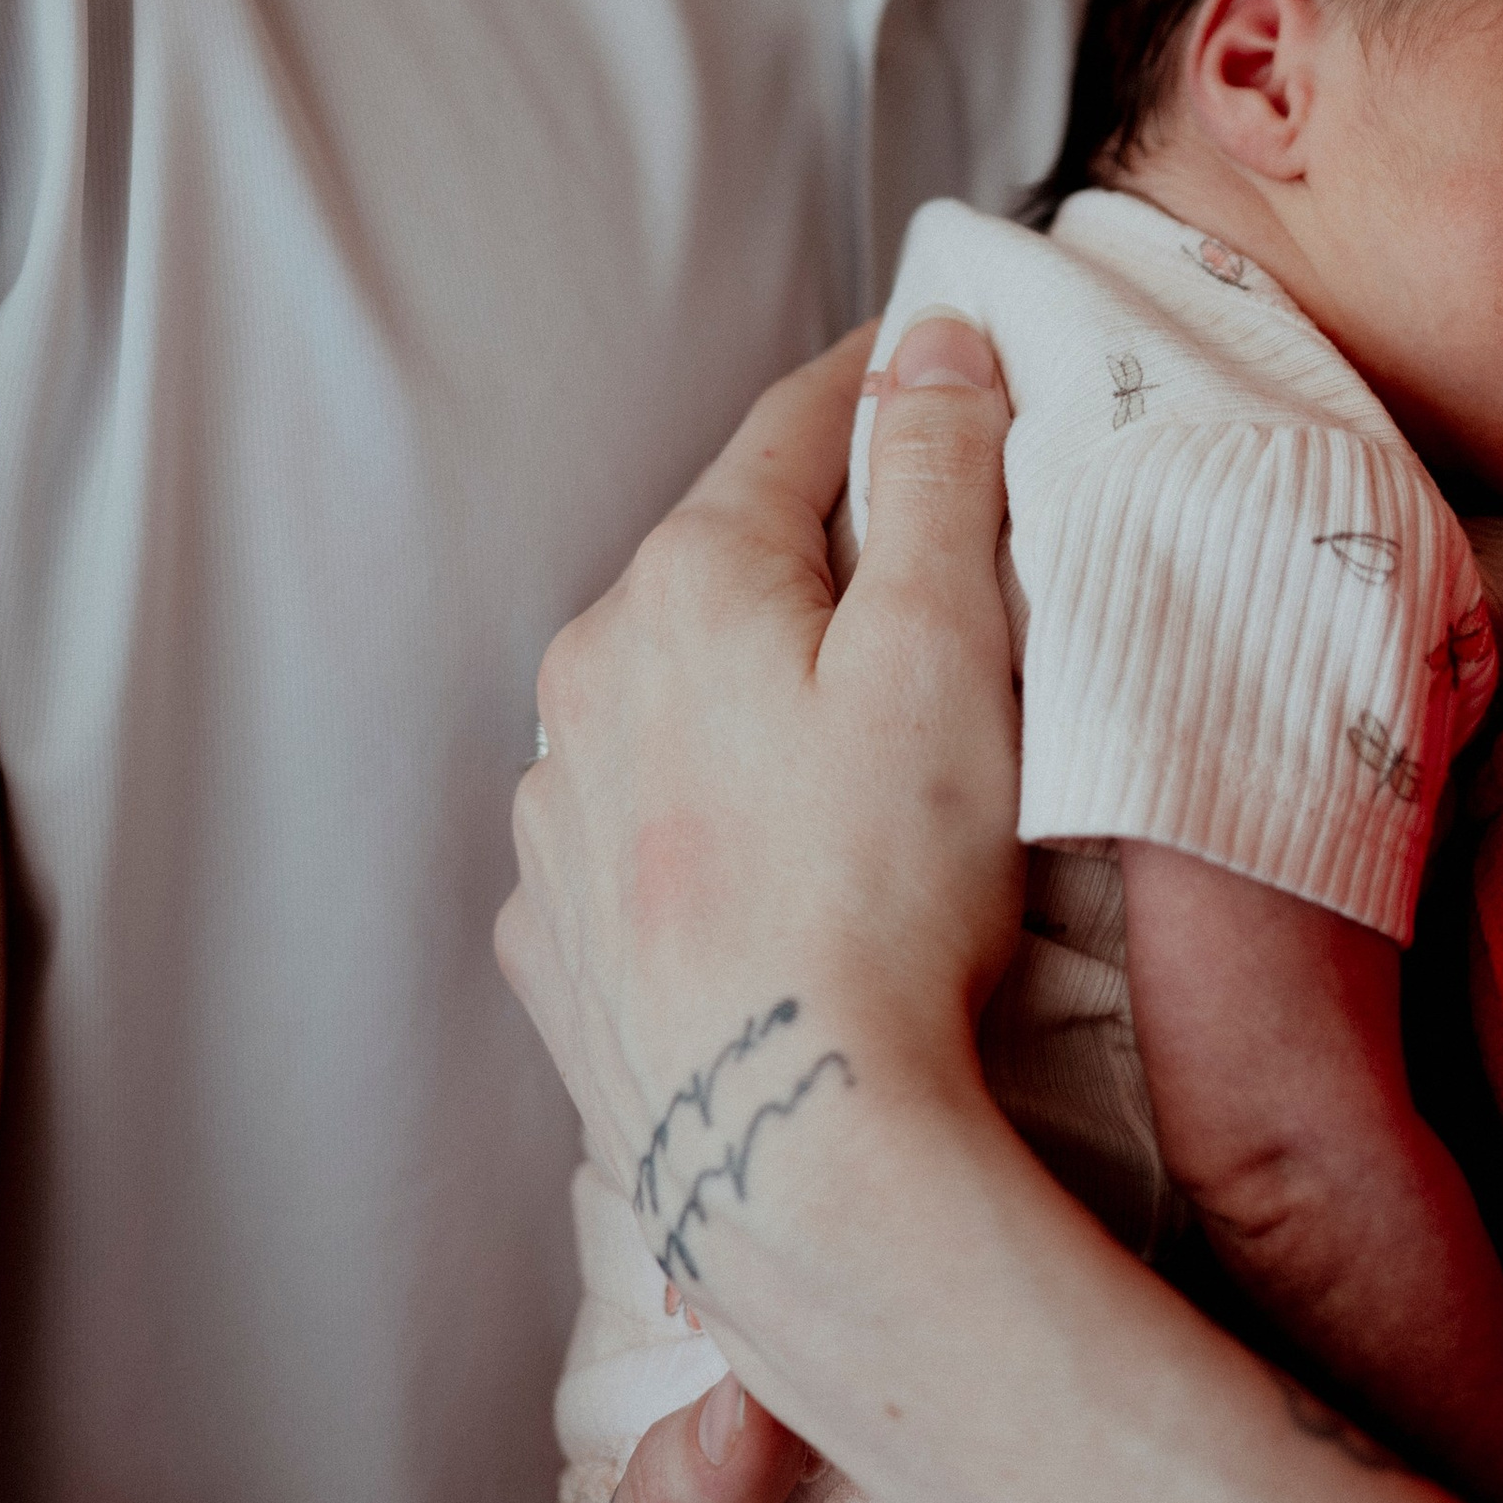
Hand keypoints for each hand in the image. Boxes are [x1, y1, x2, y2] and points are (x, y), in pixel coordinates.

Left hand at [497, 318, 1023, 1360]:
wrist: (798, 1155)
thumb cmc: (887, 893)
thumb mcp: (947, 646)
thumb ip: (939, 476)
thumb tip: (929, 348)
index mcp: (684, 581)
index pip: (794, 426)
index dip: (879, 383)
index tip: (933, 361)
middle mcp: (585, 674)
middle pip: (725, 562)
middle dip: (820, 551)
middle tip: (934, 577)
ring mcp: (554, 812)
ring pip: (670, 696)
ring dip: (748, 690)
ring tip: (857, 752)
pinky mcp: (555, 932)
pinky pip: (632, 826)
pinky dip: (700, 813)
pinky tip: (773, 864)